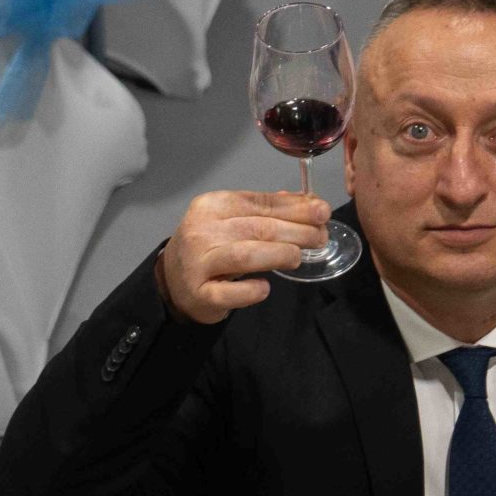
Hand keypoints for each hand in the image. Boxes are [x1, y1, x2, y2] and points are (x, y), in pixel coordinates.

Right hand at [155, 190, 330, 325]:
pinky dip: (250, 290)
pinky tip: (266, 287)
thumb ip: (265, 211)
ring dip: (278, 254)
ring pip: (244, 255)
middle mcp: (201, 230)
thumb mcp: (231, 221)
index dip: (294, 207)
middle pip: (257, 228)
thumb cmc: (210, 248)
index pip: (258, 202)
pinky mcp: (200, 294)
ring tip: (298, 257)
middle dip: (296, 231)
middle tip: (320, 237)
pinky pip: (229, 293)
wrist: (173, 281)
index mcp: (212, 205)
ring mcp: (198, 262)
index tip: (321, 212)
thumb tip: (306, 203)